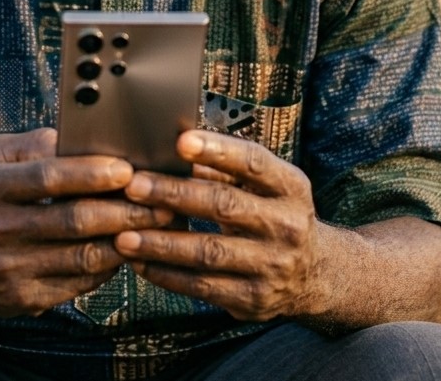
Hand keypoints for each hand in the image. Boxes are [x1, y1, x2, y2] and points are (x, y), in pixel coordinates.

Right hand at [0, 127, 173, 318]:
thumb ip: (32, 145)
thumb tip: (77, 135)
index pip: (46, 179)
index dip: (90, 174)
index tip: (126, 168)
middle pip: (72, 221)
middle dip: (123, 210)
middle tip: (161, 198)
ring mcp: (10, 270)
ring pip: (81, 256)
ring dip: (125, 239)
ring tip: (157, 223)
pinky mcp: (24, 298)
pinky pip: (78, 283)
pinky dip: (107, 266)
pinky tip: (127, 248)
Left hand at [113, 129, 318, 321]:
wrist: (316, 274)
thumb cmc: (275, 213)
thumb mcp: (266, 185)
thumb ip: (226, 167)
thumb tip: (178, 143)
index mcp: (290, 187)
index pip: (253, 163)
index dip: (217, 151)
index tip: (180, 142)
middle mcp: (286, 226)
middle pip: (224, 205)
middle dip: (174, 194)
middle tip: (133, 186)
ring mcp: (271, 265)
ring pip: (209, 252)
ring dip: (161, 243)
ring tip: (124, 235)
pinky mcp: (254, 299)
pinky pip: (203, 287)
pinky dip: (167, 275)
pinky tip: (139, 263)